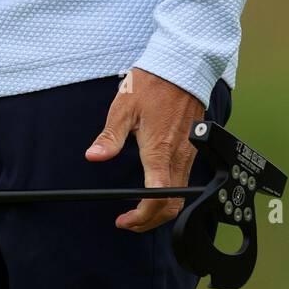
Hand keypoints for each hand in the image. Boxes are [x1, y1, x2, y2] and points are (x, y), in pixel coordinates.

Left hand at [85, 67, 205, 232]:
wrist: (181, 67)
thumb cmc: (151, 85)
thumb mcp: (123, 108)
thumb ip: (110, 137)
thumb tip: (94, 157)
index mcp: (159, 151)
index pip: (157, 198)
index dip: (142, 216)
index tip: (124, 219)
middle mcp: (178, 157)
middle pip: (172, 206)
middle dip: (150, 221)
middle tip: (129, 221)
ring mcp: (189, 154)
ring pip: (181, 196)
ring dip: (161, 210)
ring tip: (138, 209)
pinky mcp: (193, 149)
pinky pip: (185, 181)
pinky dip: (170, 195)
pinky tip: (154, 188)